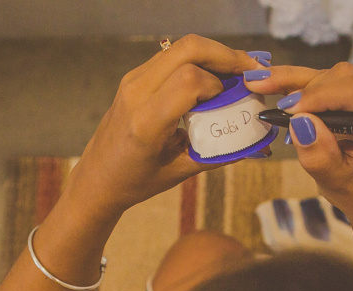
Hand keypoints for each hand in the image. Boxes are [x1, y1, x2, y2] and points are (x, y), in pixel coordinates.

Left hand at [61, 35, 263, 219]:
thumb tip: (255, 141)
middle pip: (188, 49)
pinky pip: (171, 57)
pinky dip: (197, 61)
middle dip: (225, 55)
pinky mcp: (134, 77)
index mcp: (146, 122)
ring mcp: (133, 81)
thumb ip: (217, 152)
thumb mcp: (180, 171)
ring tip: (236, 72)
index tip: (231, 101)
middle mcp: (137, 93)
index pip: (189, 80)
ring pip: (180, 47)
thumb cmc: (137, 181)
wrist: (97, 178)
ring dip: (213, 55)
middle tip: (250, 69)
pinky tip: (213, 77)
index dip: (218, 84)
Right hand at [243, 63, 352, 230]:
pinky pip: (333, 80)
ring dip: (299, 84)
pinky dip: (303, 84)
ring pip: (335, 75)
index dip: (320, 96)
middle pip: (345, 78)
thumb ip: (321, 157)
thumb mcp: (338, 184)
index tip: (289, 111)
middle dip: (307, 91)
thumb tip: (301, 123)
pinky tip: (271, 79)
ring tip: (262, 85)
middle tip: (277, 108)